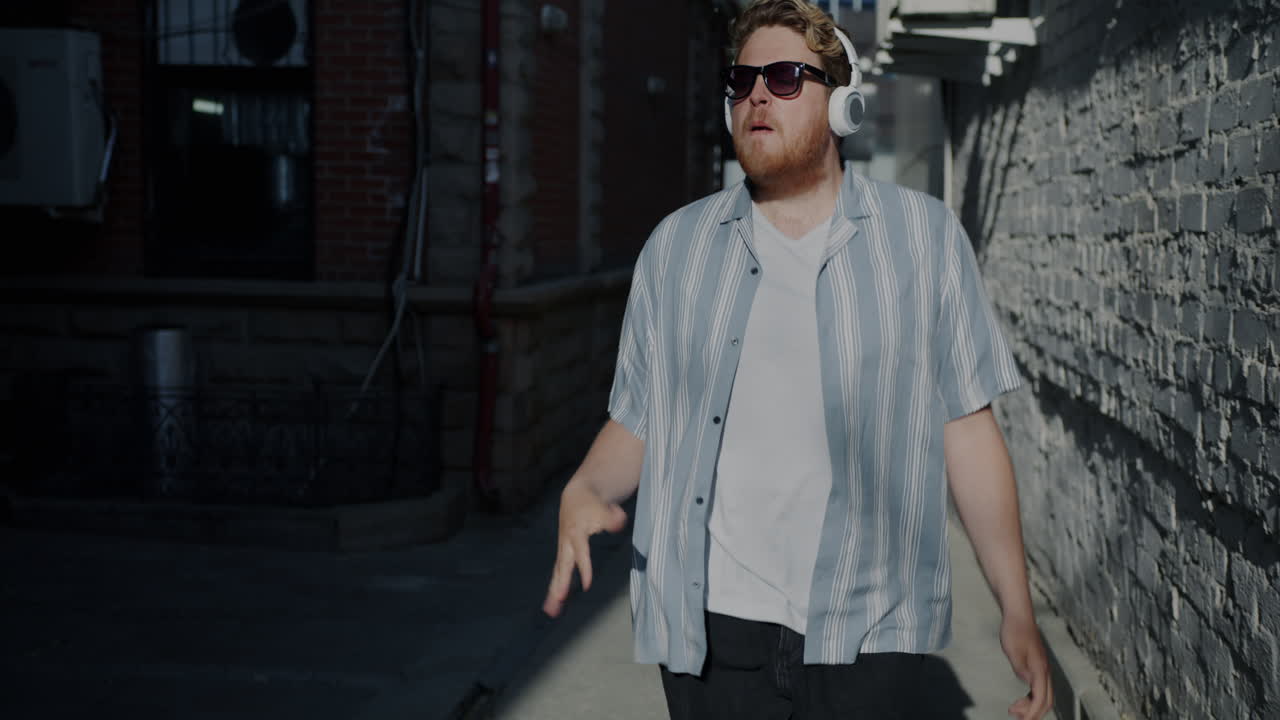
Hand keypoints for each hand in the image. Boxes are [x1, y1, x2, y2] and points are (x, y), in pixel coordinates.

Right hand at [541, 478, 628, 617]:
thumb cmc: (592, 503)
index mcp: (575, 532)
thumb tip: (619, 522)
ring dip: (554, 592)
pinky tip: (553, 604)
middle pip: (562, 567)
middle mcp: (566, 543)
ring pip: (558, 573)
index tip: (587, 585)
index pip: (581, 553)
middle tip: (558, 602)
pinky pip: (559, 574)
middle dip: (560, 585)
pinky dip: (555, 588)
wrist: (576, 496)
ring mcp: (563, 549)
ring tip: (551, 611)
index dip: (584, 568)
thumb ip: (613, 517)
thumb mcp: (604, 507)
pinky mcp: (563, 554)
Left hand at [1001, 614, 1052, 718]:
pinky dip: (1031, 697)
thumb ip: (1021, 668)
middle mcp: (1044, 670)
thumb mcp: (1013, 650)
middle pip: (1046, 700)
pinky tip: (1021, 700)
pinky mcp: (1037, 666)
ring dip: (1032, 706)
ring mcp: (1042, 669)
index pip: (1040, 698)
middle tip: (1016, 717)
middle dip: (1033, 713)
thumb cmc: (1014, 630)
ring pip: (1044, 695)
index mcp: (1040, 669)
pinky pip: (1039, 688)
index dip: (1032, 712)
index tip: (1021, 719)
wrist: (1019, 615)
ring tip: (1015, 710)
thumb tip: (1029, 683)